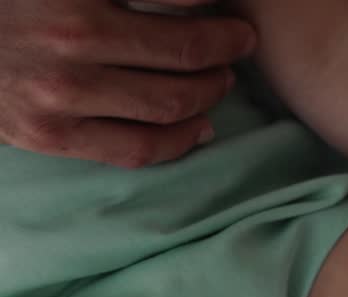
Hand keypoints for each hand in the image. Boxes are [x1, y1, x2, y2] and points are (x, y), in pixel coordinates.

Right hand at [0, 0, 256, 166]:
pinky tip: (201, 125)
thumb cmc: (11, 7)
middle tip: (240, 39)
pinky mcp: (52, 134)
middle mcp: (68, 36)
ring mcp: (60, 92)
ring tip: (221, 79)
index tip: (230, 2)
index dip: (215, 0)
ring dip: (211, 91)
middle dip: (227, 45)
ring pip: (171, 103)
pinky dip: (183, 139)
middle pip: (185, 50)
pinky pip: (140, 147)